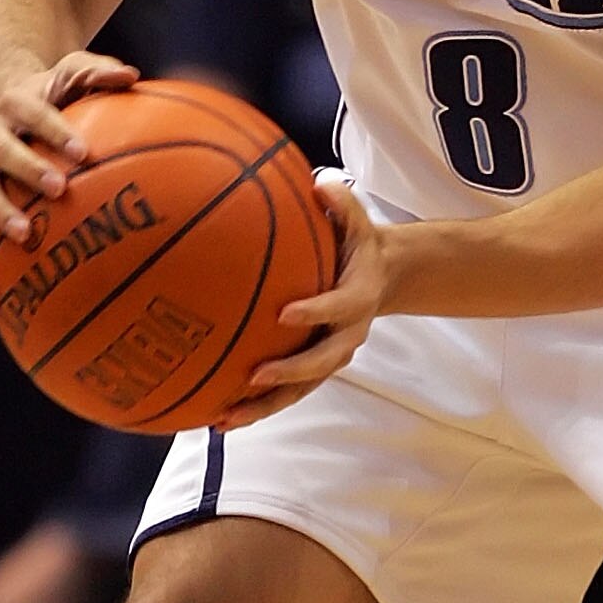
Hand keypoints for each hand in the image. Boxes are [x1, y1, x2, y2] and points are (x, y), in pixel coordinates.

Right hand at [0, 49, 140, 280]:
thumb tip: (130, 76)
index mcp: (14, 101)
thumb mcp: (72, 73)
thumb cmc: (53, 93)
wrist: (3, 104)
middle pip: (1, 149)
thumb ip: (98, 72)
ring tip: (25, 236)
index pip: (34, 111)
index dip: (56, 130)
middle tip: (59, 189)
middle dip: (27, 168)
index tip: (84, 152)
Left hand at [223, 177, 390, 424]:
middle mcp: (347, 334)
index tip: (285, 313)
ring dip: (264, 407)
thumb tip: (318, 183)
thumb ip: (342, 203)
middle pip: (321, 363)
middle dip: (288, 373)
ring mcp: (330, 356)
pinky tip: (217, 419)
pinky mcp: (314, 370)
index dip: (315, 313)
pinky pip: (287, 394)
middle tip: (254, 375)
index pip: (338, 307)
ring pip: (300, 390)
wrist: (384, 278)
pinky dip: (255, 408)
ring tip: (225, 419)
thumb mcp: (359, 220)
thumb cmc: (360, 245)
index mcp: (358, 298)